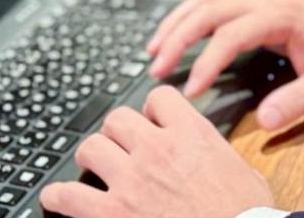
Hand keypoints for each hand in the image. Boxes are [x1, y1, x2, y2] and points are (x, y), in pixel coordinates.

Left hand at [40, 86, 270, 217]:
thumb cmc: (246, 216)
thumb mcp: (243, 173)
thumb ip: (218, 156)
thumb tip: (213, 159)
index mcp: (192, 135)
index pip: (158, 98)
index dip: (152, 110)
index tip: (151, 122)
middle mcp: (157, 150)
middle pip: (117, 119)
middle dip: (117, 133)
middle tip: (120, 149)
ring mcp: (131, 180)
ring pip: (91, 148)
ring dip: (91, 159)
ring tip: (92, 170)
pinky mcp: (112, 213)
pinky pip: (68, 195)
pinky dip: (57, 196)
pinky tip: (57, 199)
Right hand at [145, 0, 303, 130]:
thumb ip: (298, 99)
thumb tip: (264, 121)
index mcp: (281, 15)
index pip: (232, 33)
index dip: (208, 60)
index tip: (191, 89)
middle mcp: (264, 2)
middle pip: (210, 9)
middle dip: (179, 36)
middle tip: (157, 69)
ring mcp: (258, 1)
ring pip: (206, 1)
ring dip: (177, 22)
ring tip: (153, 51)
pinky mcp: (254, 7)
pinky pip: (213, 4)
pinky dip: (189, 17)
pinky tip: (174, 36)